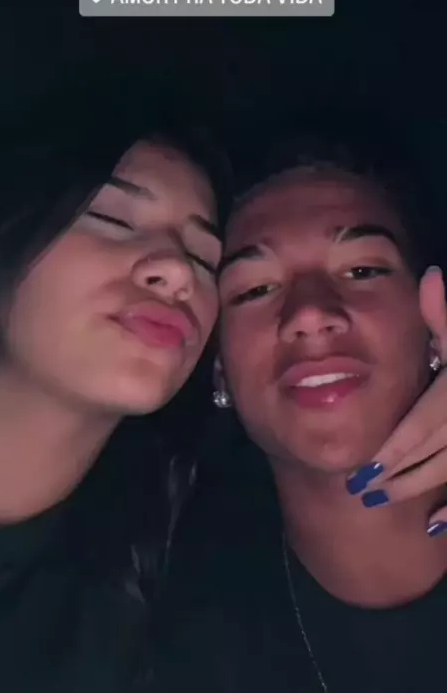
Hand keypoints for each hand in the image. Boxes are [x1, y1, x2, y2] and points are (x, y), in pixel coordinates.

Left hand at [346, 266, 446, 535]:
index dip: (395, 449)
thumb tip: (431, 276)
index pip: (427, 424)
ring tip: (386, 499)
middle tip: (362, 489)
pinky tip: (433, 525)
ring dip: (420, 490)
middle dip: (398, 473)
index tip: (364, 469)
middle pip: (437, 452)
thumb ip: (445, 314)